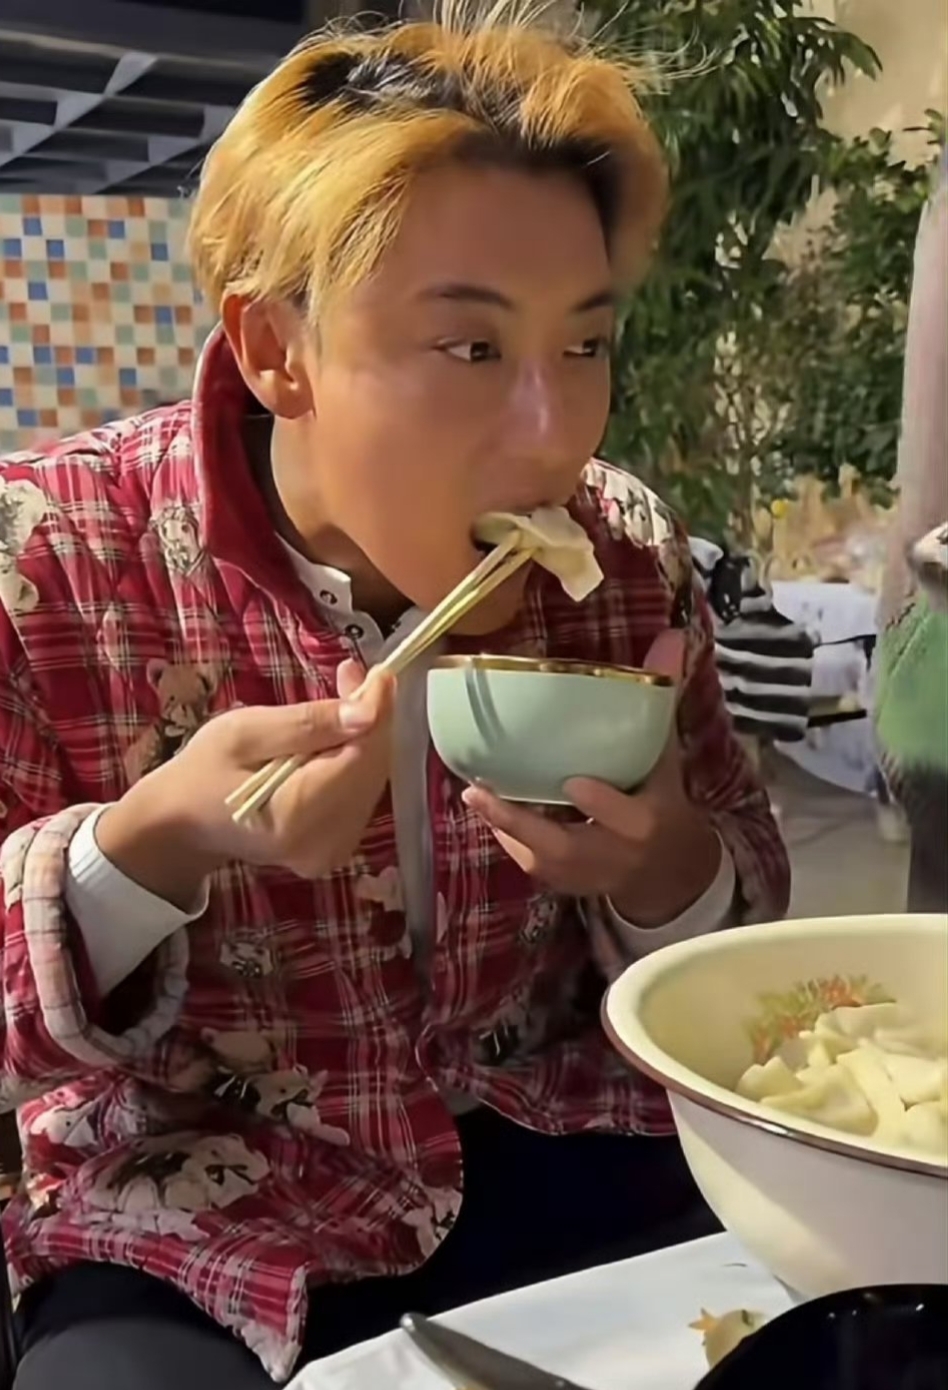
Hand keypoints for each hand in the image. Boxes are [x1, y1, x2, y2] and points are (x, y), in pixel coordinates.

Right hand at [96, 660, 393, 906]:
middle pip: (371, 770)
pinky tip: (336, 737)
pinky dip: (355, 761)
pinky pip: (360, 795)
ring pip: (371, 781)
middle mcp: (323, 842)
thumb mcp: (245, 732)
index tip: (379, 672)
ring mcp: (331, 852)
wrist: (183, 823)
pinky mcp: (335, 851)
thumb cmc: (205, 770)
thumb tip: (369, 712)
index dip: (377, 712)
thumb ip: (308, 723)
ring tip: (344, 696)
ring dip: (365, 737)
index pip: (360, 758)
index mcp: (296, 814)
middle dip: (371, 720)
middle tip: (354, 675)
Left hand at [462, 631, 721, 927]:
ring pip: (540, 858)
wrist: (669, 873)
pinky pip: (531, 863)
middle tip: (479, 792)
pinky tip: (485, 807)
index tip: (574, 781)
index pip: (627, 817)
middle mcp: (615, 854)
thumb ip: (660, 701)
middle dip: (520, 823)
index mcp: (647, 822)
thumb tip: (669, 635)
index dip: (601, 802)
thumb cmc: (665, 802)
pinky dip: (508, 837)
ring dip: (504, 828)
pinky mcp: (566, 885)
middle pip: (565, 846)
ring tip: (474, 793)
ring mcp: (586, 875)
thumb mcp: (668, 755)